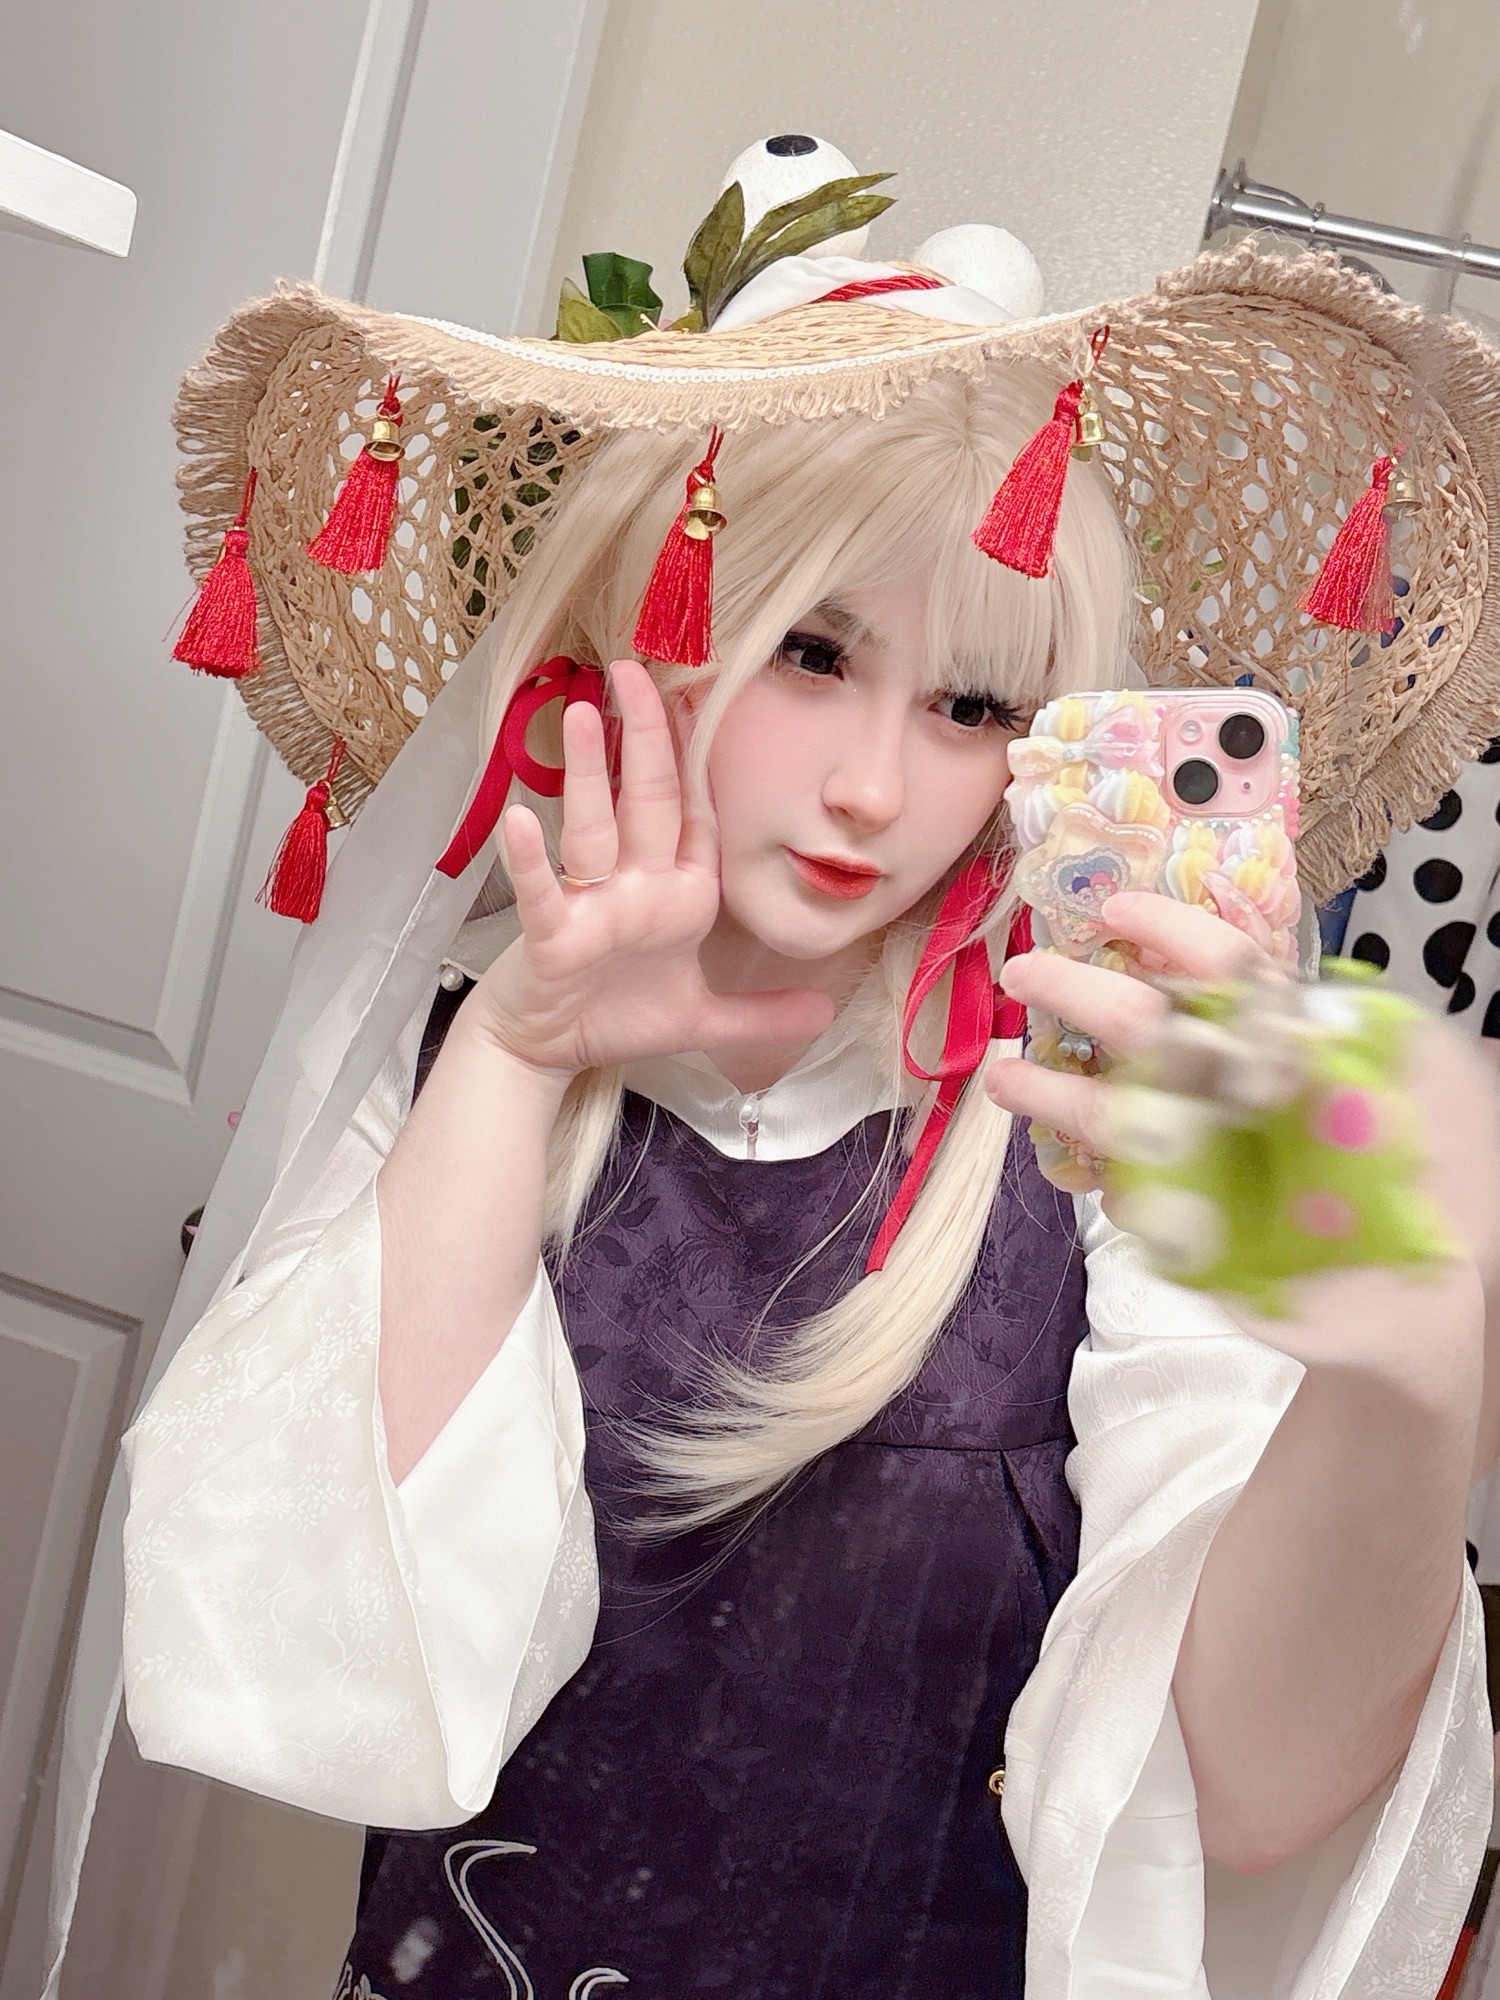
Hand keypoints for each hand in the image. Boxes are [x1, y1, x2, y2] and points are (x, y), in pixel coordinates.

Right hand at [467, 660, 834, 1077]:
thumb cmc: (615, 1018)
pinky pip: (542, 892)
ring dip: (591, 773)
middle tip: (639, 668)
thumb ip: (761, 1014)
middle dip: (649, 737)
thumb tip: (826, 1010)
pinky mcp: (551, 936)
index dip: (699, 760)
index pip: (694, 814)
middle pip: (647, 802)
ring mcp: (591, 906)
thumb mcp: (703, 1021)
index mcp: (678, 896)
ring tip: (588, 712)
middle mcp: (635, 888)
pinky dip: (530, 859)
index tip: (701, 696)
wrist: (544, 1052)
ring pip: (594, 827)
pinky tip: (522, 820)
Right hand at [984, 891, 1499, 1396]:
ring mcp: (1205, 1154)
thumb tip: (1274, 988)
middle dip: (1081, 995)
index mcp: (1284, 1037)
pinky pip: (1131, 1198)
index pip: (1220, 969)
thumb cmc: (1438, 1165)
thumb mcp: (1420, 1068)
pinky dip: (1100, 1183)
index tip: (1114, 913)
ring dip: (1056, 1093)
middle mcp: (1234, 1086)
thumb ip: (1350, 1020)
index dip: (1169, 934)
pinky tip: (1081, 1177)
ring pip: (1118, 1116)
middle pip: (1148, 1028)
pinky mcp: (1190, 1225)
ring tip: (1004, 1080)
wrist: (1438, 1290)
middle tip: (1025, 975)